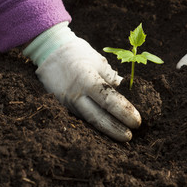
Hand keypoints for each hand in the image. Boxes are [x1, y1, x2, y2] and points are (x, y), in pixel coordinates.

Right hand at [24, 22, 140, 141]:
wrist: (49, 50)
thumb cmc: (78, 52)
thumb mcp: (98, 60)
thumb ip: (111, 77)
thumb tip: (124, 89)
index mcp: (87, 80)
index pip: (109, 101)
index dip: (124, 112)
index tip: (137, 121)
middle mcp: (75, 94)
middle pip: (97, 117)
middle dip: (115, 129)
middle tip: (130, 137)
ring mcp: (67, 102)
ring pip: (88, 120)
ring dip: (105, 129)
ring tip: (120, 135)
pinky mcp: (62, 106)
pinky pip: (81, 117)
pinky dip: (94, 124)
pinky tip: (104, 128)